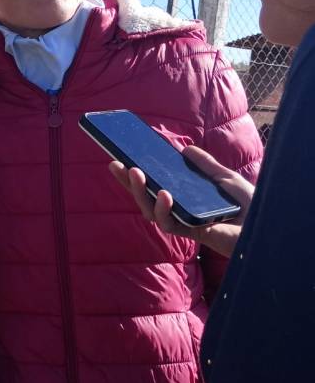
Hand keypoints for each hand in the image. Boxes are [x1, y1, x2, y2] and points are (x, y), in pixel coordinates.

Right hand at [109, 145, 253, 258]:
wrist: (266, 222)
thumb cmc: (249, 205)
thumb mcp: (224, 178)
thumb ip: (205, 166)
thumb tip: (184, 150)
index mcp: (184, 199)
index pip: (153, 187)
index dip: (135, 176)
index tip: (120, 158)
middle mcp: (180, 212)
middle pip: (145, 199)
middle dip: (129, 182)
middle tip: (116, 164)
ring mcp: (183, 222)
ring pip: (151, 212)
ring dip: (140, 192)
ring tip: (135, 173)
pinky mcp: (191, 232)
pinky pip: (169, 224)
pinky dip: (163, 209)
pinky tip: (164, 194)